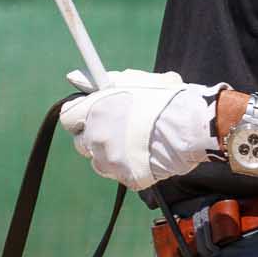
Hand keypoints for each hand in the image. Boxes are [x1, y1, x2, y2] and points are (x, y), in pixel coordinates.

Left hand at [57, 68, 222, 191]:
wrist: (190, 125)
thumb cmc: (164, 97)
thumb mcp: (132, 80)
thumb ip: (101, 82)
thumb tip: (74, 77)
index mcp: (93, 110)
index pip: (67, 118)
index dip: (79, 117)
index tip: (91, 115)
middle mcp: (96, 137)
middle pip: (81, 143)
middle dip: (95, 137)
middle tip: (117, 129)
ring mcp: (111, 161)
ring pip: (99, 162)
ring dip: (110, 155)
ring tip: (134, 143)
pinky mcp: (128, 178)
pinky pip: (121, 175)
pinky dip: (130, 168)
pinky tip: (147, 156)